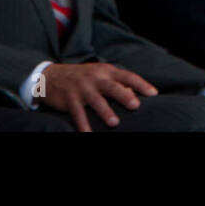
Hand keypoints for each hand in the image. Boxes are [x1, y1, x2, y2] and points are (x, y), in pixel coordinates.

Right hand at [39, 62, 157, 131]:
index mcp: (105, 71)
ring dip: (105, 111)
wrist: (50, 76)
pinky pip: (77, 113)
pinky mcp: (69, 98)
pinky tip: (88, 134)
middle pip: (112, 86)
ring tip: (114, 122)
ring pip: (95, 100)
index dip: (140, 84)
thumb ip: (116, 83)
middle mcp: (94, 77)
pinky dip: (83, 124)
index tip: (153, 93)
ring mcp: (81, 88)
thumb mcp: (99, 75)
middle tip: (135, 105)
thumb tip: (134, 94)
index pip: (127, 75)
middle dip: (124, 95)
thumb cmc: (82, 77)